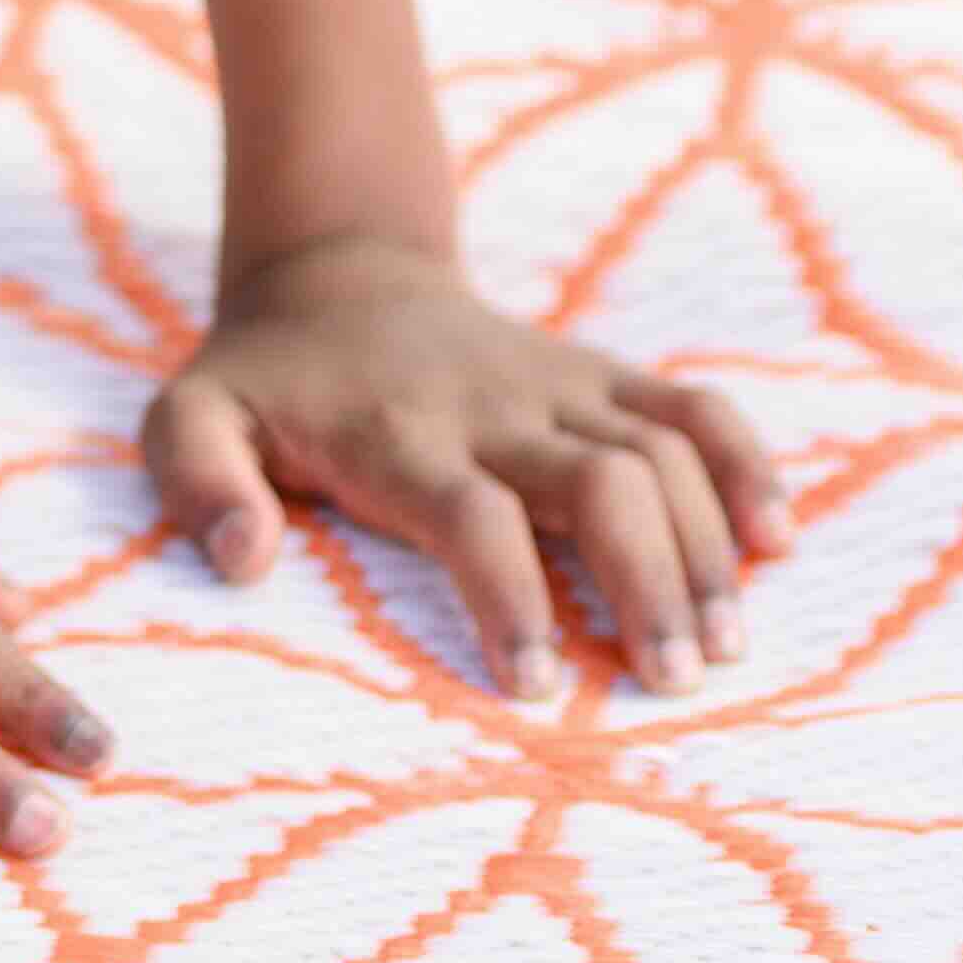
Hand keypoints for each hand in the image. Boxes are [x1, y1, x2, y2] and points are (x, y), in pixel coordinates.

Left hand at [147, 238, 789, 700]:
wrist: (337, 277)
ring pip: (661, 450)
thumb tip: (243, 559)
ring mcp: (558, 384)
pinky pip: (692, 408)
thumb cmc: (264, 383)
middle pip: (602, 481)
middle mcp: (494, 405)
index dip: (509, 594)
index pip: (471, 514)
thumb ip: (196, 482)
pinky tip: (776, 542)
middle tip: (669, 680)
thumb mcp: (187, 419)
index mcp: (398, 434)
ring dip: (705, 546)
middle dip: (646, 580)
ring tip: (721, 647)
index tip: (532, 685)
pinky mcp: (601, 374)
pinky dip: (744, 466)